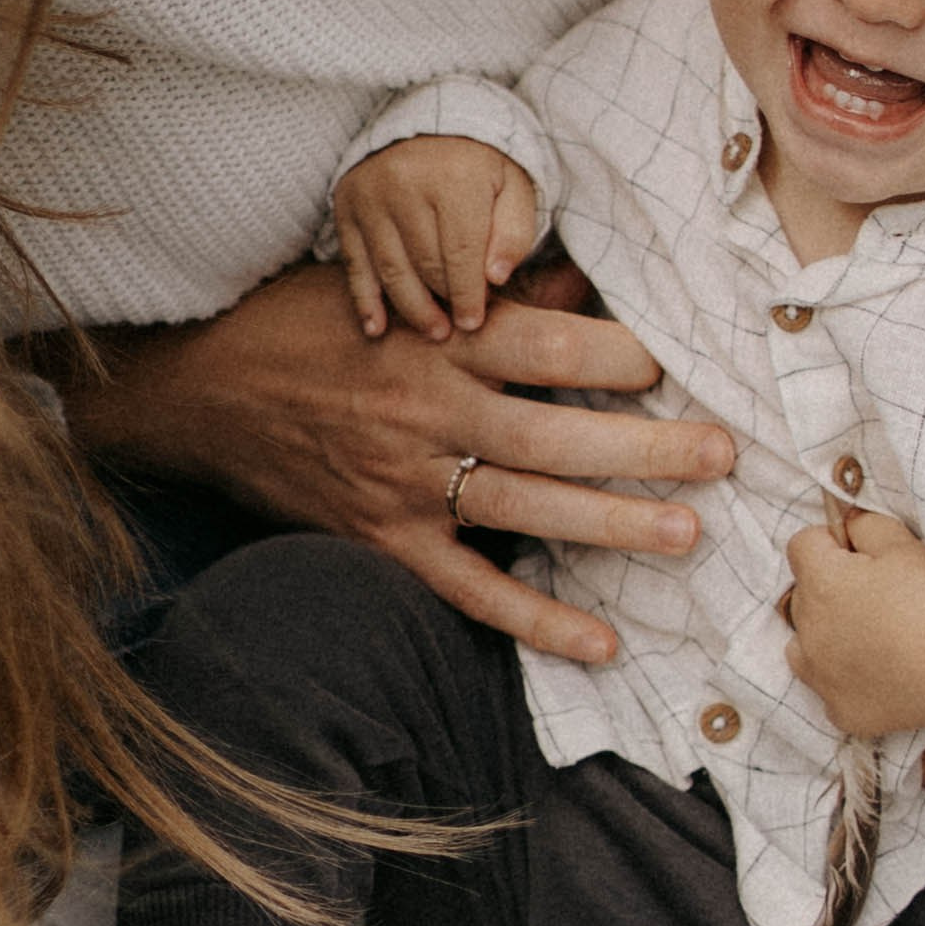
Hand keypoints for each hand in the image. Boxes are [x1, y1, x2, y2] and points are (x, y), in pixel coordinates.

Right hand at [51, 259, 734, 663]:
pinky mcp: (385, 539)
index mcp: (436, 338)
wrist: (203, 390)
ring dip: (613, 525)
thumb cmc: (306, 323)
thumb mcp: (393, 283)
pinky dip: (535, 621)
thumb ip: (490, 295)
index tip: (675, 362)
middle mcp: (426, 411)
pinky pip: (471, 590)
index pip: (545, 345)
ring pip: (527, 509)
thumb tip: (581, 287)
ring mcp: (405, 483)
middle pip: (556, 433)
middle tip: (720, 454)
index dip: (617, 356)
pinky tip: (602, 642)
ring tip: (687, 534)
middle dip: (646, 446)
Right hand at [332, 137, 541, 339]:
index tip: (473, 323)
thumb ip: (514, 232)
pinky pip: (355, 262)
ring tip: (431, 331)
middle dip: (442, 302)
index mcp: (453, 177)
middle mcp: (405, 183)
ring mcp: (371, 195)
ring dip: (411, 308)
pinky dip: (365, 299)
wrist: (431, 123)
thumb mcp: (514, 188)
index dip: (467, 294)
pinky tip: (377, 328)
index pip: (460, 253)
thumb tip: (495, 278)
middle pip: (425, 264)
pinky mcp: (347, 205)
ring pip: (391, 269)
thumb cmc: (481, 165)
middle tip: (454, 330)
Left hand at [782, 507, 924, 757]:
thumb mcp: (904, 546)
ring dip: (826, 635)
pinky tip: (880, 673)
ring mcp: (820, 677)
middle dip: (829, 589)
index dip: (829, 543)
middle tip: (876, 597)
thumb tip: (845, 527)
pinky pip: (827, 685)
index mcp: (821, 584)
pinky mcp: (838, 710)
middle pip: (804, 596)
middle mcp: (808, 631)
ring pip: (805, 644)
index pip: (801, 546)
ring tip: (871, 636)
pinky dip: (844, 678)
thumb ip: (864, 526)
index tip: (858, 553)